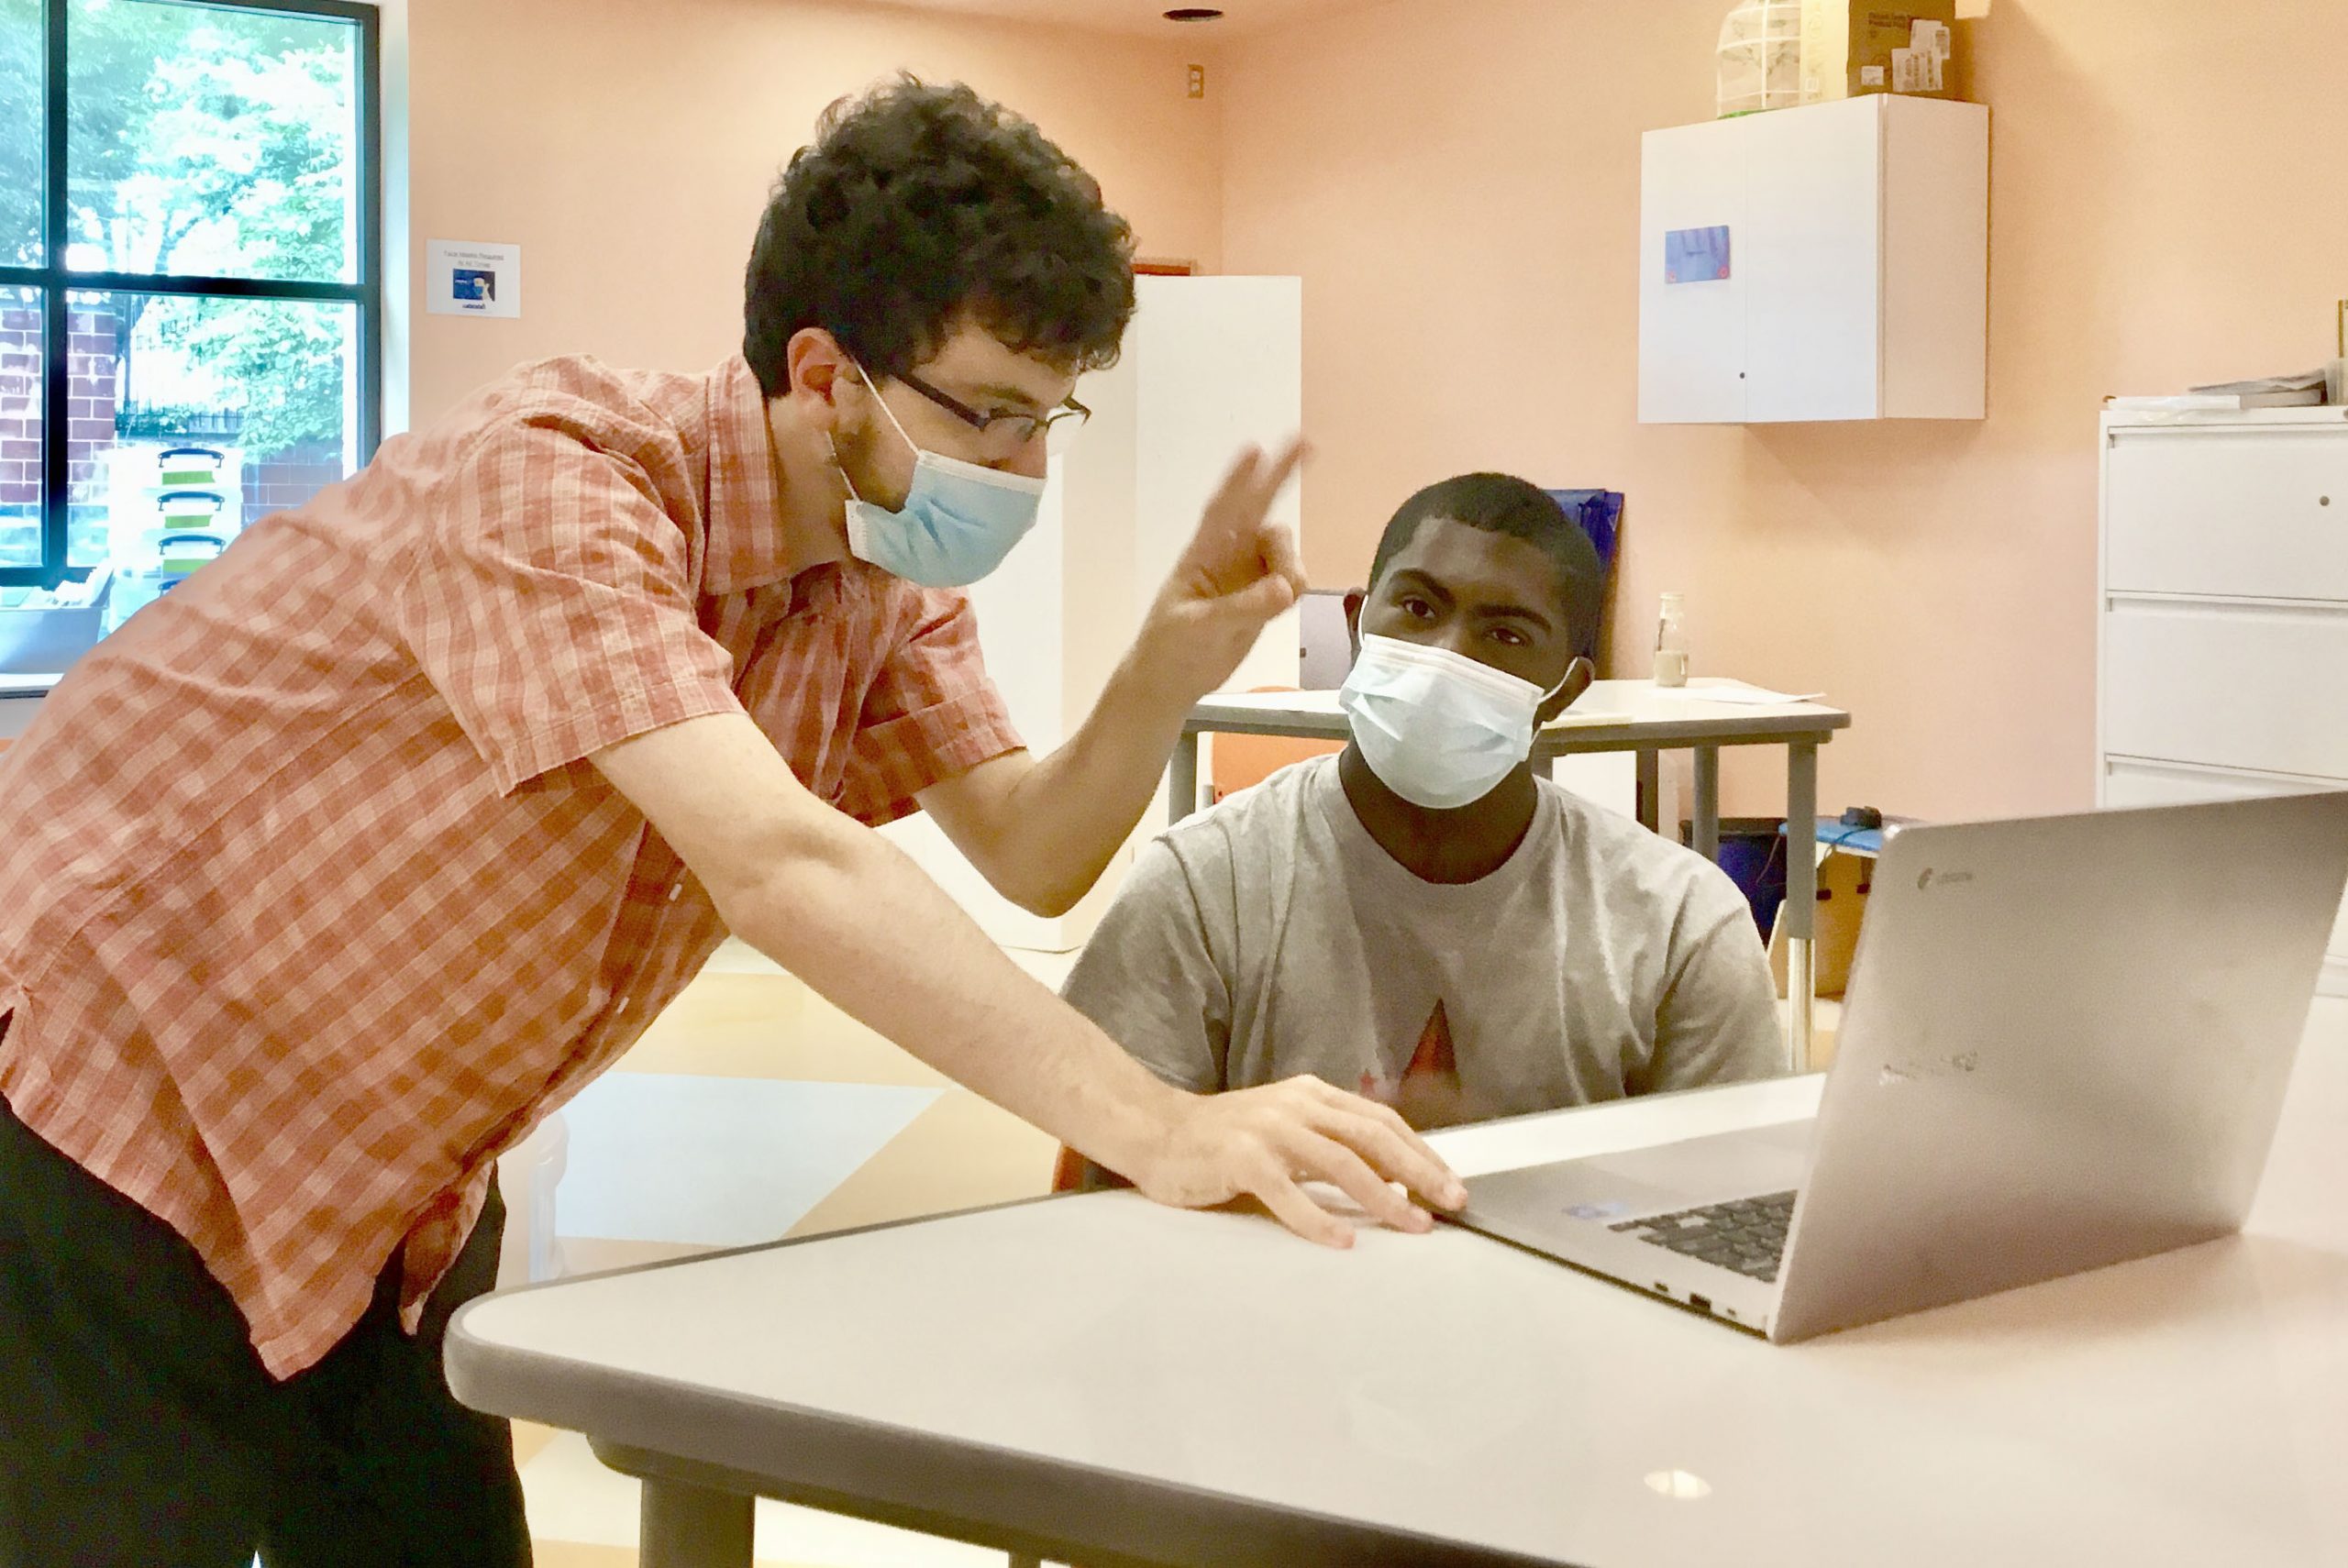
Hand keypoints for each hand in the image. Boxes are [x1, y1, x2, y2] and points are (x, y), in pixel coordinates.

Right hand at [1126, 1075, 1468, 1247]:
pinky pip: (1288, 1193)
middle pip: (1372, 1137)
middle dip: (1419, 1171)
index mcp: (1311, 1095)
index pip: (1380, 1120)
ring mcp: (1268, 1130)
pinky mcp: (1241, 1160)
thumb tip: (1389, 1177)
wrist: (1157, 1131)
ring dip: (1383, 1197)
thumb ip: (1328, 1143)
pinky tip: (1343, 1241)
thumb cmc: (1223, 1138)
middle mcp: (1296, 1106)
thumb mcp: (1284, 1126)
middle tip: (1451, 1202)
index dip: (1421, 1151)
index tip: (1450, 1183)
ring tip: (1412, 1225)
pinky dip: (1319, 1219)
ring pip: (1341, 1163)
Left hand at [1132, 439, 1310, 702]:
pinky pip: (1290, 579)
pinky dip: (1295, 588)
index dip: (1238, 481)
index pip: (1222, 510)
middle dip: (1280, 475)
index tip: (1255, 449)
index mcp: (1202, 555)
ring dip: (1291, 563)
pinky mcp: (1262, 598)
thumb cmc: (1170, 650)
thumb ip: (1244, 608)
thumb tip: (1287, 588)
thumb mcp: (1199, 629)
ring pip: (1284, 550)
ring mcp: (1247, 576)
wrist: (1171, 682)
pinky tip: (1282, 607)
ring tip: (1285, 598)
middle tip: (1307, 444)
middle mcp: (1228, 557)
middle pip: (1258, 507)